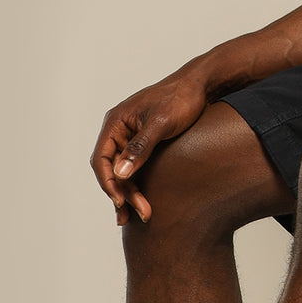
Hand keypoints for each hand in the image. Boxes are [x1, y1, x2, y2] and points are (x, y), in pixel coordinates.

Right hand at [90, 71, 209, 225]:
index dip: (108, 183)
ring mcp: (131, 137)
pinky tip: (144, 200)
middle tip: (141, 214)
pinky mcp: (145, 143)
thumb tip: (121, 173)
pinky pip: (136, 167)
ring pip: (124, 171)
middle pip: (112, 169)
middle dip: (124, 193)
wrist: (201, 86)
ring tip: (142, 215)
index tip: (120, 202)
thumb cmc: (181, 99)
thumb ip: (141, 147)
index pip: (101, 159)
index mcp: (116, 122)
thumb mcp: (161, 123)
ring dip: (131, 193)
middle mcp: (119, 131)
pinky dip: (139, 184)